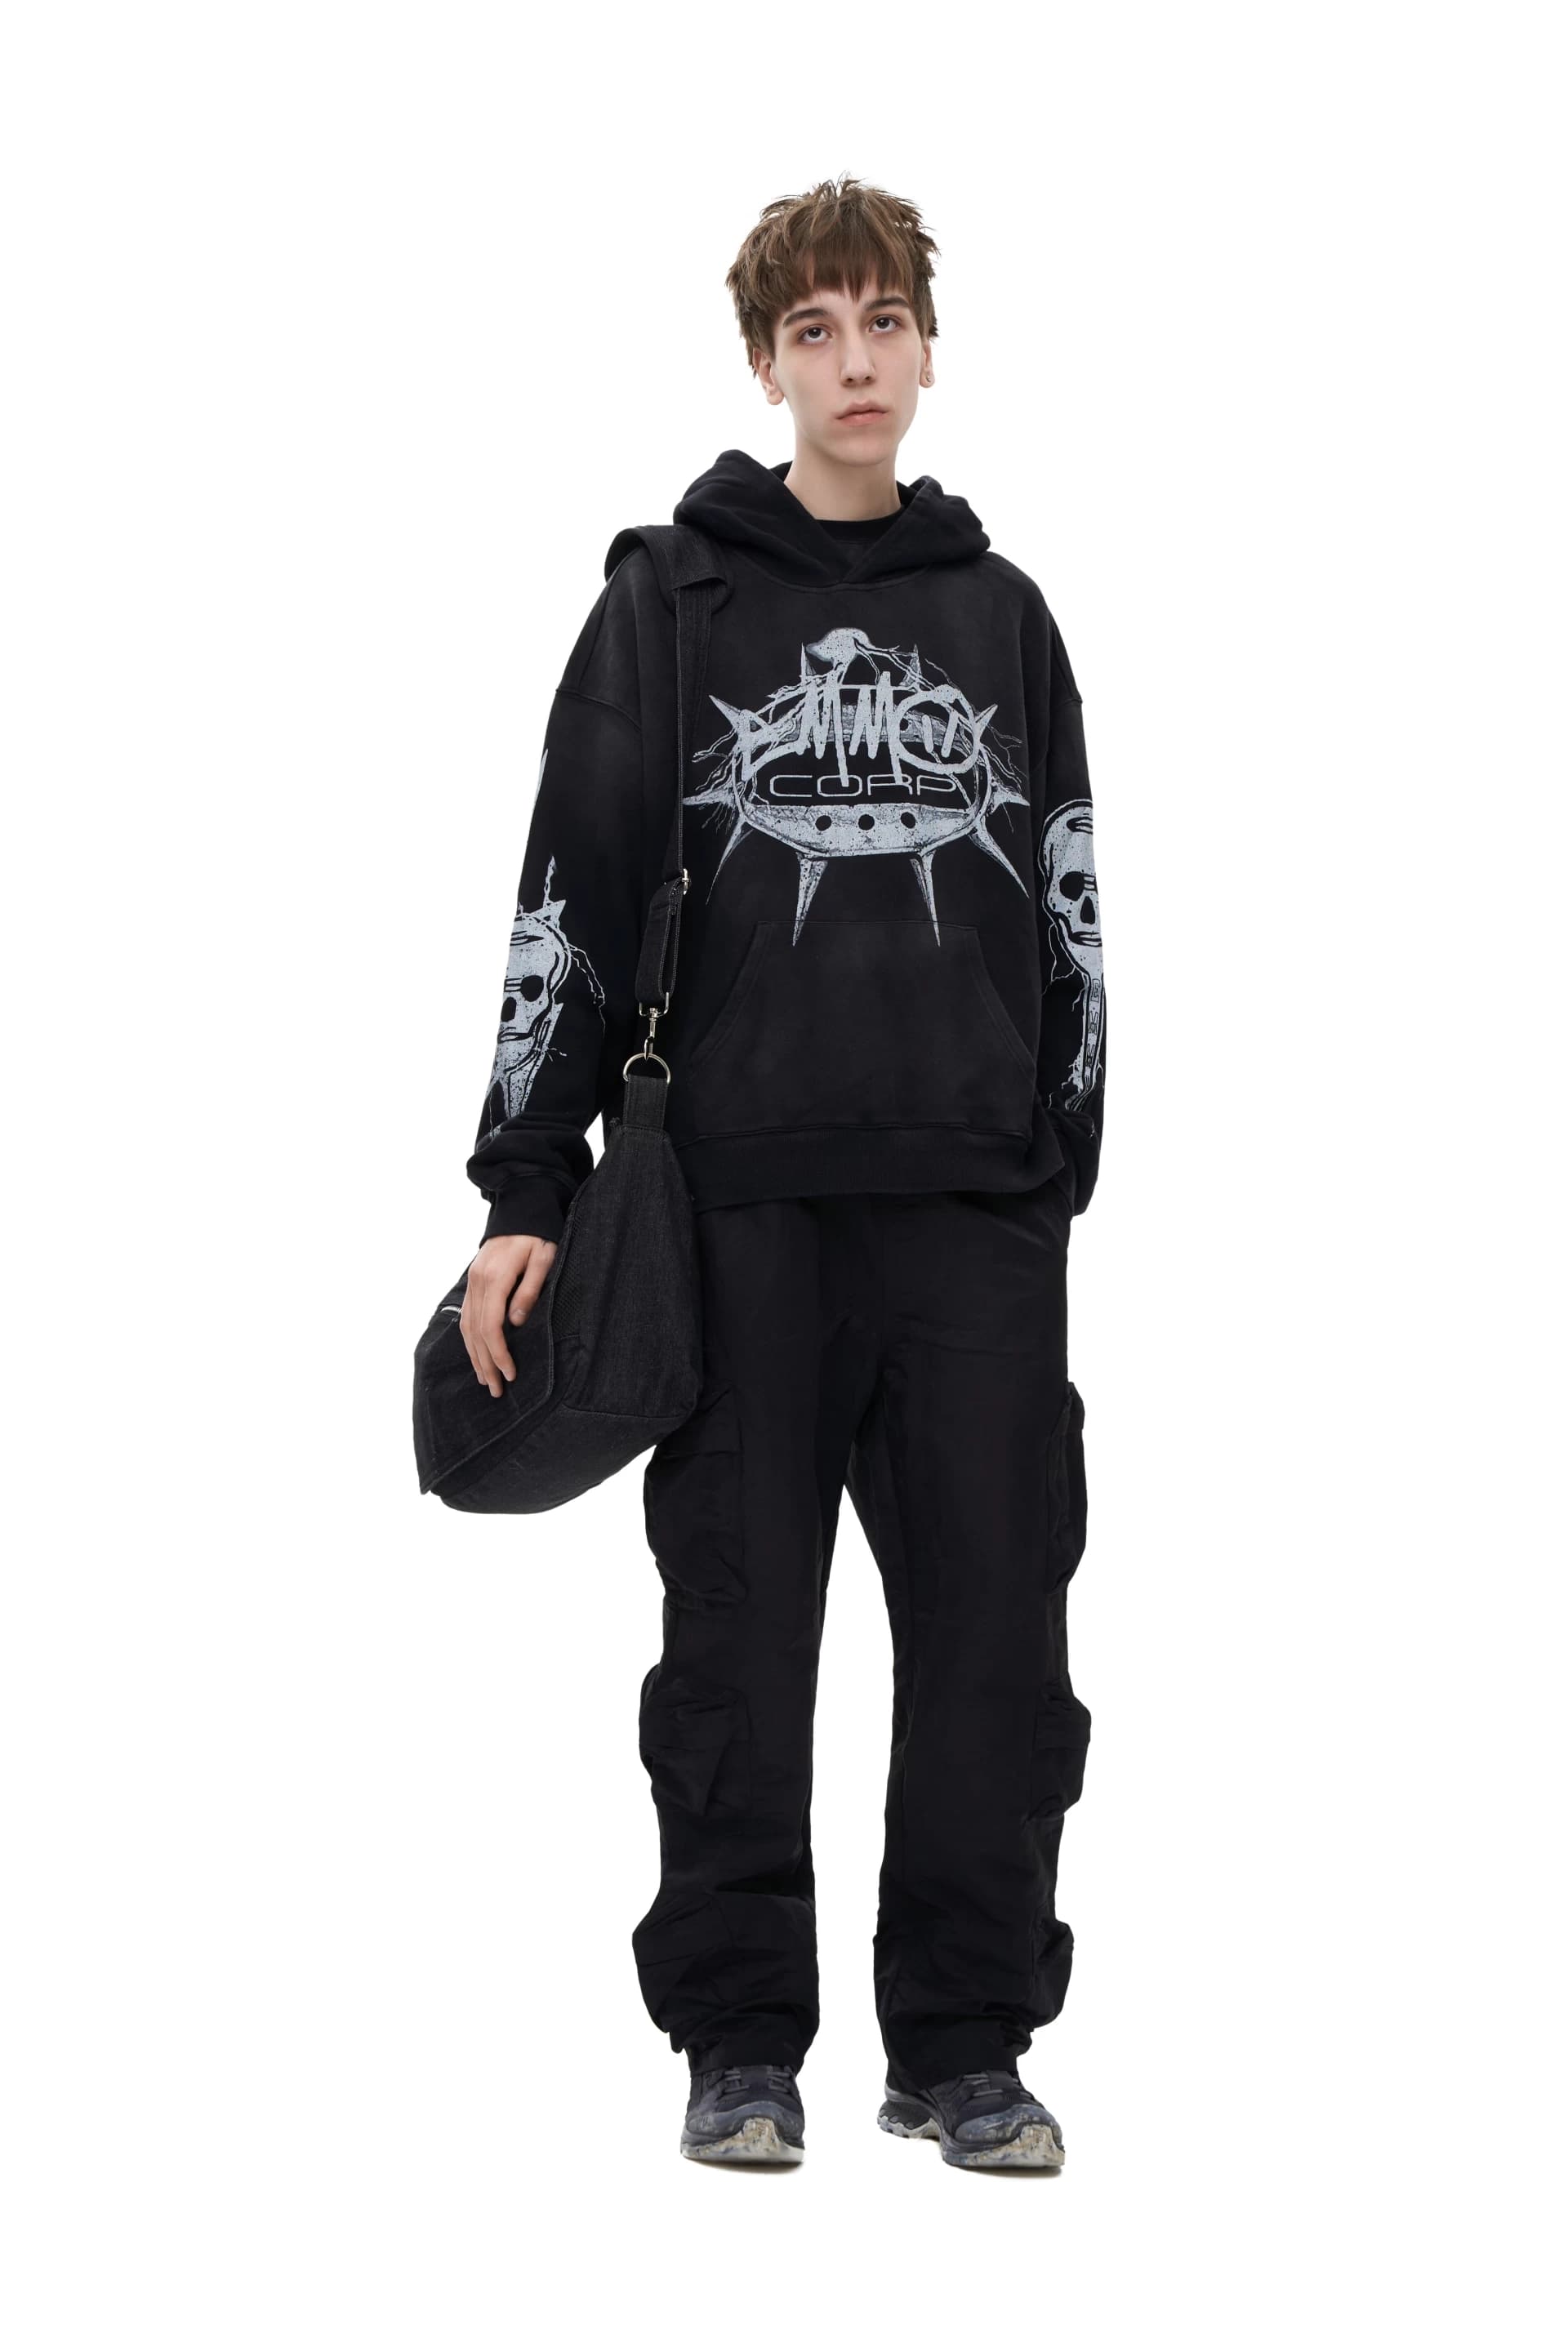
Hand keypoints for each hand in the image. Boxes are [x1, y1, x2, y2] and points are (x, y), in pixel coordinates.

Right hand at [460, 1232, 556, 1397]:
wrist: (521, 1209)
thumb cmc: (538, 1235)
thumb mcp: (544, 1259)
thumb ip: (529, 1290)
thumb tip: (516, 1323)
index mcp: (495, 1278)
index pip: (491, 1326)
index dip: (498, 1354)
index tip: (509, 1374)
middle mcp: (477, 1282)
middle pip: (476, 1332)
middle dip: (485, 1363)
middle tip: (495, 1390)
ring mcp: (471, 1281)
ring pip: (466, 1326)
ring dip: (474, 1355)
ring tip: (483, 1379)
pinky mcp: (472, 1281)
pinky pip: (465, 1316)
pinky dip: (469, 1339)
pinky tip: (475, 1353)